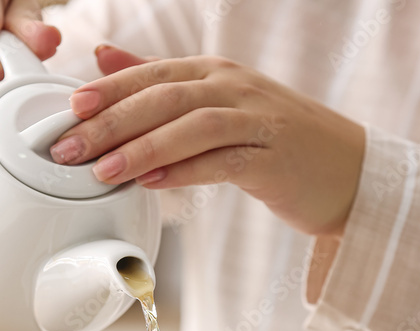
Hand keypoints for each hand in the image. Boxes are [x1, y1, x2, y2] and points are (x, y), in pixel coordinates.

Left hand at [50, 47, 365, 236]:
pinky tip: (155, 184)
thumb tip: (103, 57)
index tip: (70, 109)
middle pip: (165, 97)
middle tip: (70, 148)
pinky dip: (187, 171)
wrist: (349, 171)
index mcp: (217, 73)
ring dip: (143, 148)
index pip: (153, 74)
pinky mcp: (275, 161)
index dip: (109, 90)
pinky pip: (225, 162)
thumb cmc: (274, 141)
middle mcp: (236, 89)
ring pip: (192, 126)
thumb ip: (160, 82)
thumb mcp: (216, 103)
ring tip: (103, 171)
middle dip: (112, 122)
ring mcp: (259, 122)